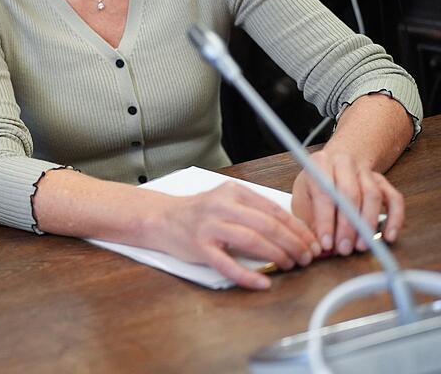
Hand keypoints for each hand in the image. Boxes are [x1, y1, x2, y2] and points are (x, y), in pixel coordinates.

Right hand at [155, 182, 320, 288]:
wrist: (161, 219)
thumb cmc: (198, 213)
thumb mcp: (226, 201)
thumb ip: (254, 211)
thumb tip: (292, 231)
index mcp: (233, 191)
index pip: (274, 210)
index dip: (298, 228)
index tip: (312, 242)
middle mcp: (221, 205)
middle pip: (267, 225)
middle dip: (294, 243)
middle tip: (307, 257)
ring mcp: (209, 226)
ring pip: (252, 241)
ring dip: (278, 255)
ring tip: (290, 265)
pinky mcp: (200, 247)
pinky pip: (228, 264)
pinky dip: (249, 276)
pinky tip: (263, 282)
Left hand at [291, 149, 403, 256]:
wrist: (336, 161)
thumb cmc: (316, 184)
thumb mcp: (302, 195)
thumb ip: (307, 218)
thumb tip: (316, 246)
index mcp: (320, 164)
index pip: (324, 194)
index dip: (326, 221)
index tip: (326, 243)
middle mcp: (344, 163)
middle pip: (350, 194)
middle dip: (347, 226)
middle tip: (344, 249)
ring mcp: (365, 171)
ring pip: (372, 196)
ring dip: (368, 224)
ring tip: (361, 246)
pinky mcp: (383, 180)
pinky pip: (394, 199)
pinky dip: (394, 218)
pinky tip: (389, 236)